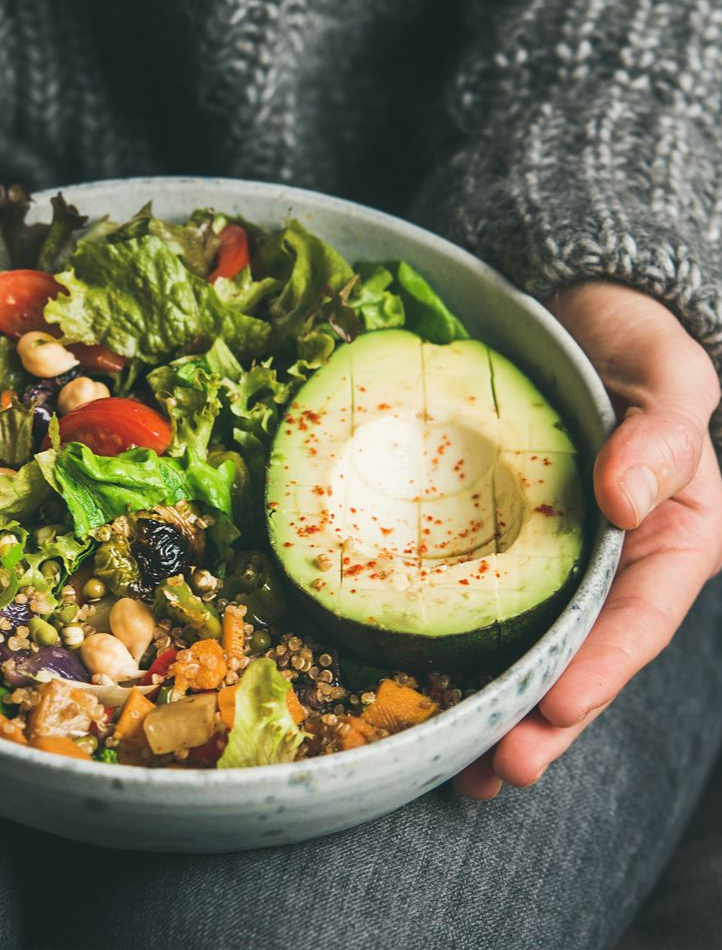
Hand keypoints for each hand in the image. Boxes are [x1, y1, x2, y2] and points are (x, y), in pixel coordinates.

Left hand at [455, 281, 721, 798]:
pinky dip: (455, 646)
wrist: (578, 317)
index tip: (556, 706)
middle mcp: (610, 564)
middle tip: (494, 770)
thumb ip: (664, 436)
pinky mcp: (498, 541)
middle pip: (581, 656)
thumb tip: (627, 498)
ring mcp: (552, 558)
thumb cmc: (635, 346)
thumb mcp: (670, 378)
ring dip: (496, 708)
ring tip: (456, 767)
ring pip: (530, 646)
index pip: (639, 618)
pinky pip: (479, 598)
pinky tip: (418, 685)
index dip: (602, 669)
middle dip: (541, 720)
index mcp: (668, 538)